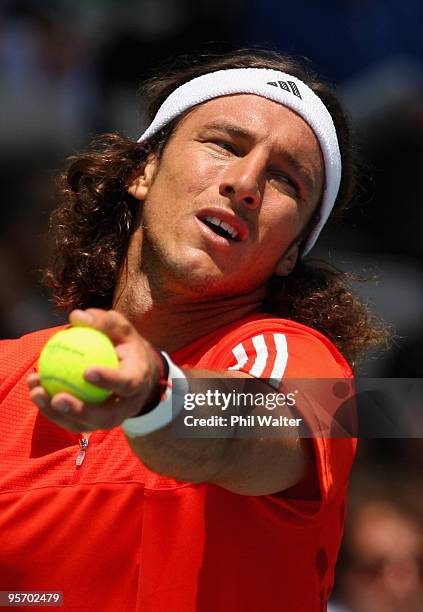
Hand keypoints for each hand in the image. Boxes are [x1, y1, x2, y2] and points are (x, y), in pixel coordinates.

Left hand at [27, 308, 161, 432]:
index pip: (127, 384)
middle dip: (81, 411)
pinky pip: (73, 422)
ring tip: (37, 393)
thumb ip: (102, 321)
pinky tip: (35, 390)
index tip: (87, 372)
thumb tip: (75, 317)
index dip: (109, 381)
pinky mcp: (95, 422)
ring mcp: (112, 417)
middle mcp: (128, 404)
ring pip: (86, 425)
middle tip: (58, 398)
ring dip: (58, 414)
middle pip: (107, 417)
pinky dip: (52, 409)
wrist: (136, 371)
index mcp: (138, 379)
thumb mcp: (119, 328)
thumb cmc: (125, 344)